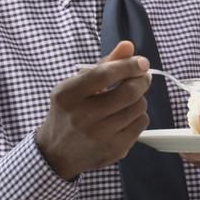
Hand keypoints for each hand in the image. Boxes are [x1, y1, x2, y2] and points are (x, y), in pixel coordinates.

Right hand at [36, 41, 150, 179]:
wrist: (56, 153)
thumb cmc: (69, 113)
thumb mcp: (77, 86)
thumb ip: (104, 65)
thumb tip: (128, 46)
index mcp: (68, 95)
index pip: (105, 74)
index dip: (128, 65)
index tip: (142, 62)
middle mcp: (82, 117)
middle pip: (128, 92)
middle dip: (142, 80)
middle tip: (143, 77)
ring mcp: (99, 136)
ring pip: (138, 108)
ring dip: (139, 99)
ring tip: (129, 99)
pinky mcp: (114, 150)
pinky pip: (141, 125)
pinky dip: (139, 116)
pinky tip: (126, 116)